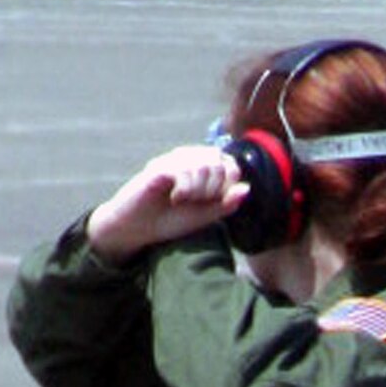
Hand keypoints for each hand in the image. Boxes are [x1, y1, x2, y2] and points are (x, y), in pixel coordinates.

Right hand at [87, 145, 248, 264]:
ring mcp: (171, 161)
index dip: (228, 182)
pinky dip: (185, 189)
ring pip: (203, 165)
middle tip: (197, 201)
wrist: (139, 227)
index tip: (214, 199)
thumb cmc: (171, 219)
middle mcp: (186, 159)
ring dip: (200, 189)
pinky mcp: (157, 168)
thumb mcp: (205, 215)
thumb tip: (246, 187)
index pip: (228, 163)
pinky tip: (175, 198)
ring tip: (184, 200)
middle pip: (218, 161)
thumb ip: (226, 203)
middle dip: (215, 187)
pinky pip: (182, 170)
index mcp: (200, 168)